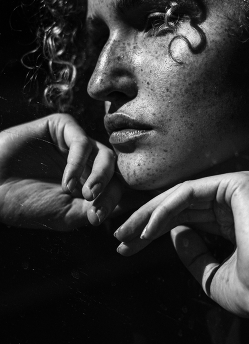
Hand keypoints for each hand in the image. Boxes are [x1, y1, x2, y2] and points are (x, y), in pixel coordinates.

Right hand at [0, 113, 120, 230]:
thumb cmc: (26, 204)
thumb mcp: (67, 215)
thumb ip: (96, 208)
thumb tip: (127, 207)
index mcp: (90, 181)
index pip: (118, 184)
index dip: (118, 199)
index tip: (104, 216)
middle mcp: (86, 161)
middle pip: (115, 169)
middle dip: (109, 187)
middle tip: (93, 201)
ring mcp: (75, 143)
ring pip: (104, 153)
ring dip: (98, 176)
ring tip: (83, 193)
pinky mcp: (61, 127)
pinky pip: (82, 140)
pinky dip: (78, 163)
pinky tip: (66, 181)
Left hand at [114, 171, 248, 317]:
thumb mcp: (212, 275)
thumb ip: (193, 252)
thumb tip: (174, 232)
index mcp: (234, 220)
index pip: (187, 219)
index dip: (155, 232)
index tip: (128, 246)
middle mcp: (236, 201)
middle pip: (179, 206)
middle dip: (146, 222)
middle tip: (119, 238)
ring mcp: (238, 188)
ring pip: (180, 197)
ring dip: (149, 216)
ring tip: (126, 235)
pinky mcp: (237, 184)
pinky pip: (189, 194)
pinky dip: (165, 210)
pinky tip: (147, 230)